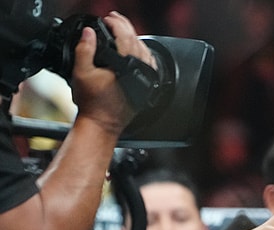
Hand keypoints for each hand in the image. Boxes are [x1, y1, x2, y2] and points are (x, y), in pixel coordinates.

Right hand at [71, 11, 156, 134]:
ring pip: (145, 52)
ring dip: (134, 38)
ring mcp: (145, 80)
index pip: (125, 37)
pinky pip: (149, 64)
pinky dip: (142, 53)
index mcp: (126, 66)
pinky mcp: (146, 86)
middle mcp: (139, 72)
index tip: (108, 19)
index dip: (116, 24)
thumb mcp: (82, 73)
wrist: (102, 123)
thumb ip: (85, 49)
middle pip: (137, 41)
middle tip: (114, 20)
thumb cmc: (93, 103)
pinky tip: (136, 50)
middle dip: (125, 27)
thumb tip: (89, 32)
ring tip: (123, 31)